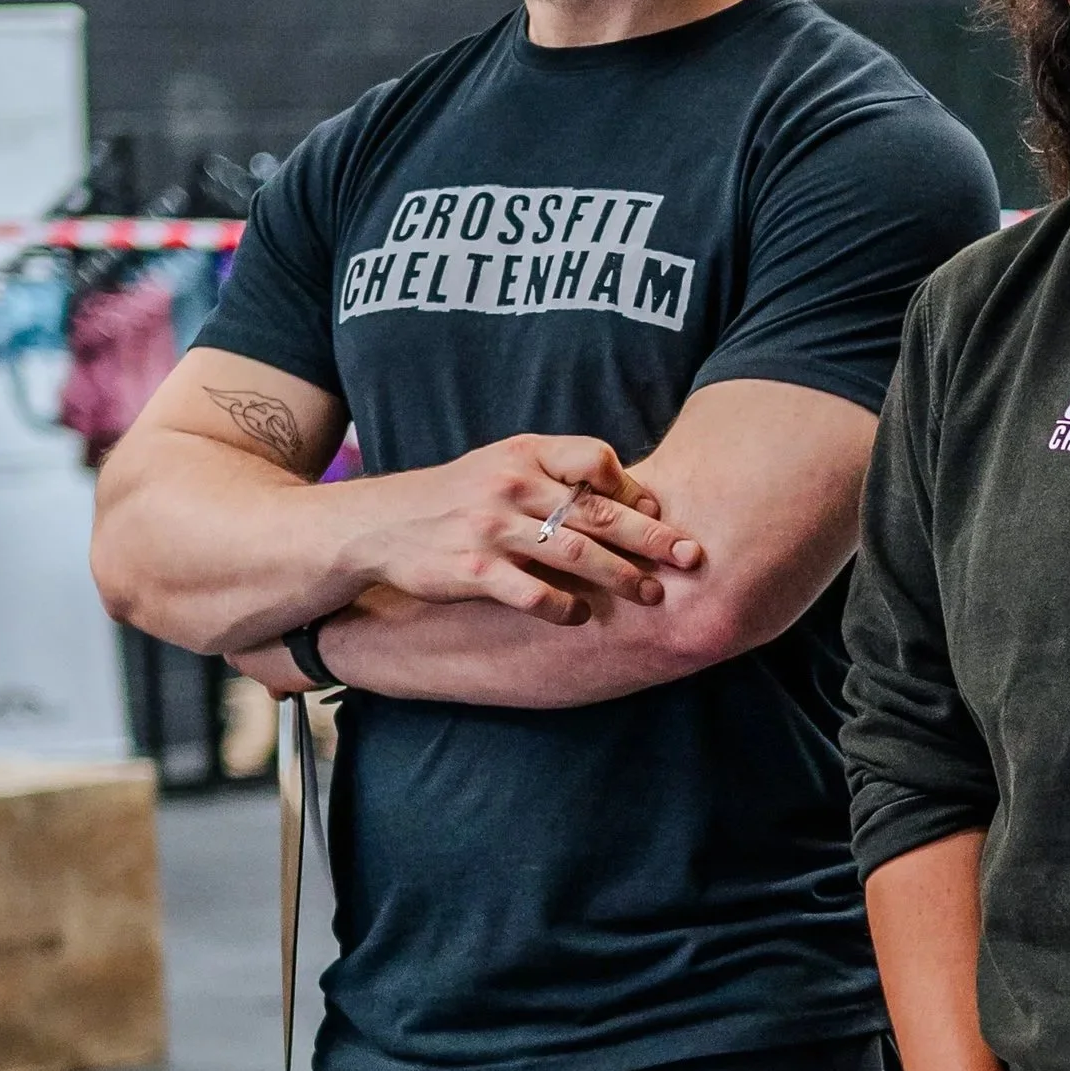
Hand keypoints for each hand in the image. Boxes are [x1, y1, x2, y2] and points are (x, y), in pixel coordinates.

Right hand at [348, 435, 702, 625]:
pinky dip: (563, 607)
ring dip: (620, 576)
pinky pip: (530, 593)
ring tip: (652, 594)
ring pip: (574, 552)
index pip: (595, 458)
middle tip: (691, 557)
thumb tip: (630, 492)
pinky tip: (582, 616)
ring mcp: (491, 529)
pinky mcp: (471, 570)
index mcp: (524, 454)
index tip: (659, 510)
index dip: (632, 486)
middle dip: (651, 536)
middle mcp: (510, 486)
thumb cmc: (456, 496)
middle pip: (597, 511)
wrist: (378, 525)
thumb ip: (555, 472)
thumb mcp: (501, 464)